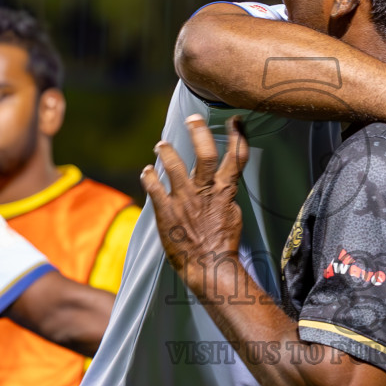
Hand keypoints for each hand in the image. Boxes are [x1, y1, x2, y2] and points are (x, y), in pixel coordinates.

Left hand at [141, 115, 249, 298]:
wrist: (208, 267)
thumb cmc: (223, 245)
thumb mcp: (234, 216)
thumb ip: (227, 197)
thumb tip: (224, 185)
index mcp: (225, 192)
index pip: (236, 158)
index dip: (238, 136)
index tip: (236, 121)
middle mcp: (205, 192)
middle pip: (206, 154)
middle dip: (200, 132)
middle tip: (193, 118)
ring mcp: (184, 200)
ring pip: (174, 166)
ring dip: (167, 151)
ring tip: (162, 144)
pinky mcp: (165, 212)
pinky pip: (154, 188)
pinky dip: (149, 176)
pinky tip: (147, 171)